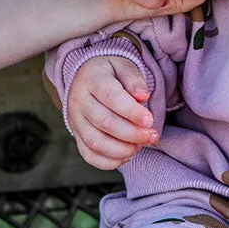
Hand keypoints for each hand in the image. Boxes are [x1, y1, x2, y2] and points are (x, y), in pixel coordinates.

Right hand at [67, 54, 158, 169]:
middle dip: (132, 134)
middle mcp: (79, 101)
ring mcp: (76, 121)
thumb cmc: (110, 73)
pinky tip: (127, 155)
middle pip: (104, 122)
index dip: (131, 111)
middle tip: (152, 136)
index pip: (110, 97)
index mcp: (92, 79)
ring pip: (95, 142)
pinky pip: (89, 155)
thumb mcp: (123, 65)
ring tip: (141, 145)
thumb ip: (134, 78)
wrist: (84, 78)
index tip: (150, 120)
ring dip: (122, 150)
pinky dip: (110, 162)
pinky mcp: (77, 136)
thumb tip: (143, 96)